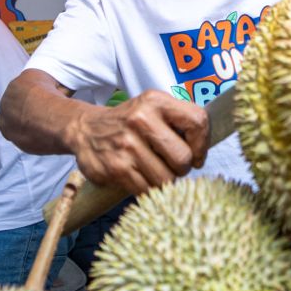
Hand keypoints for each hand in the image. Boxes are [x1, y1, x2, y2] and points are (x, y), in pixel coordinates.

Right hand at [65, 89, 209, 193]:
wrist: (85, 130)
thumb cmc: (129, 122)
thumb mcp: (152, 108)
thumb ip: (179, 121)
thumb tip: (205, 148)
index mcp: (155, 101)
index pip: (197, 121)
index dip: (203, 144)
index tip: (198, 155)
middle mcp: (141, 119)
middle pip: (184, 158)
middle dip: (182, 168)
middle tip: (172, 165)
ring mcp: (127, 145)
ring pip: (167, 179)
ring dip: (166, 181)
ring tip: (155, 171)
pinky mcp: (117, 168)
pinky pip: (148, 190)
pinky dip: (148, 189)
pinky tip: (141, 178)